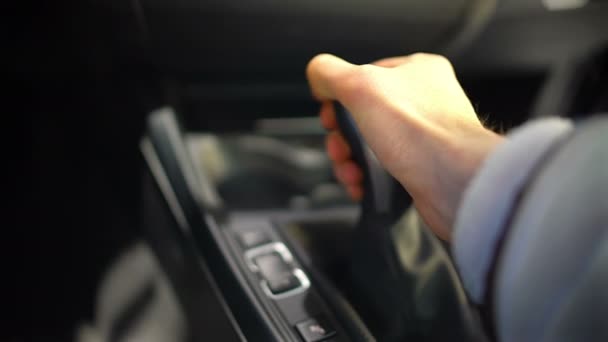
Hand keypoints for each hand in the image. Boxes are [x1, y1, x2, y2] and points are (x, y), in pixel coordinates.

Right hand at [306, 53, 503, 239]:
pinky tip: (362, 186)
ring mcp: (423, 137)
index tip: (331, 115)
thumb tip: (318, 75)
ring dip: (350, 162)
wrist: (455, 184)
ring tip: (351, 172)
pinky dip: (366, 180)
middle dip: (342, 138)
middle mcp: (423, 102)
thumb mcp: (361, 86)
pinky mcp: (420, 168)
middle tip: (340, 148)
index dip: (339, 98)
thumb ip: (331, 73)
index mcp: (417, 71)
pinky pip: (382, 171)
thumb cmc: (422, 133)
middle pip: (361, 116)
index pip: (363, 76)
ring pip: (368, 147)